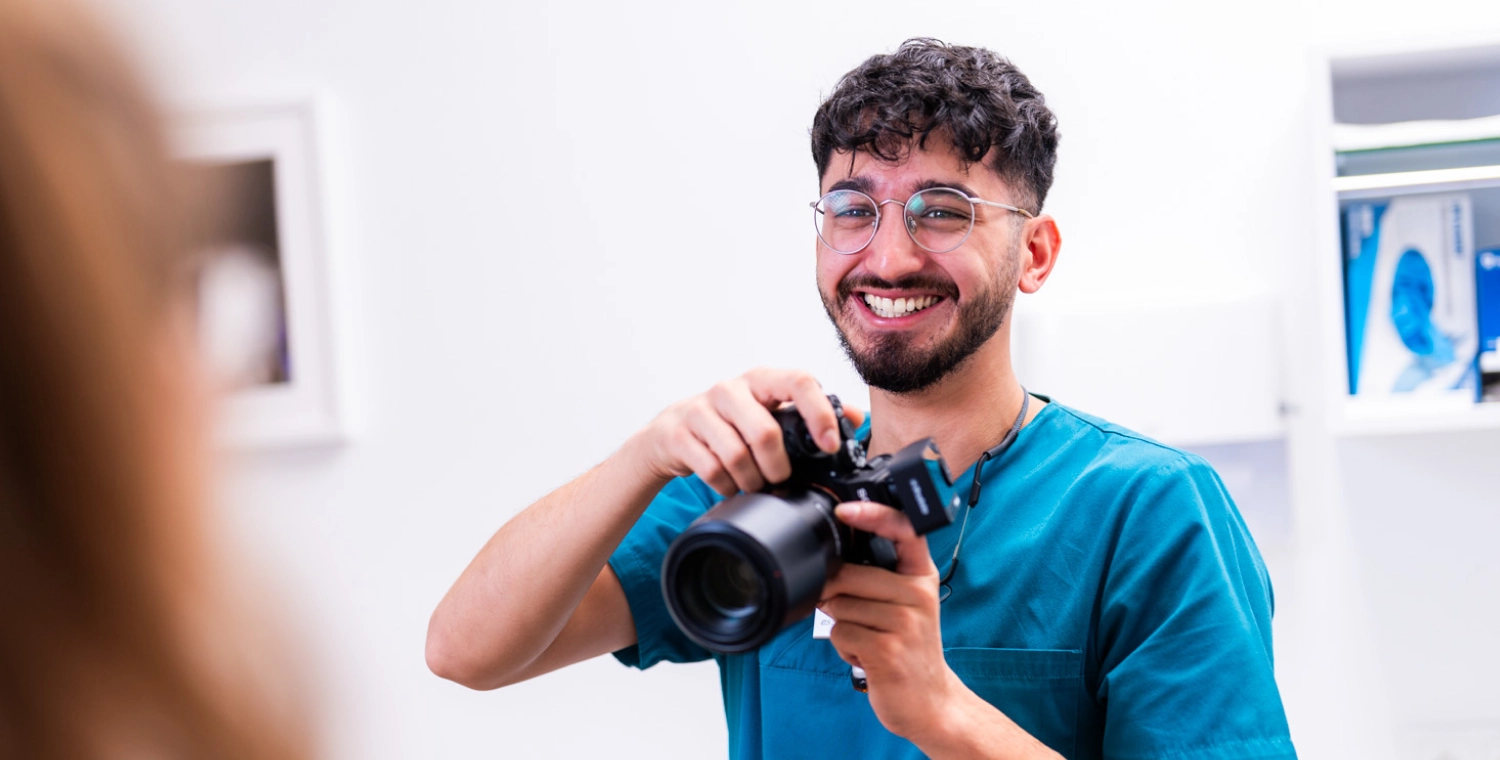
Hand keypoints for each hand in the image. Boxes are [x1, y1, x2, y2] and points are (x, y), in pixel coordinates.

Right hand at [630, 368, 852, 496]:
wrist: (671, 434)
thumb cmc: (730, 423)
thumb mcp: (769, 412)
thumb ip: (811, 414)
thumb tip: (856, 417)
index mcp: (761, 380)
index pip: (799, 381)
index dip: (819, 414)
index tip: (830, 446)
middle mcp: (730, 389)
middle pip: (766, 432)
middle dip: (779, 467)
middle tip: (781, 479)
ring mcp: (701, 409)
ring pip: (738, 455)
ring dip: (752, 480)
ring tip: (754, 485)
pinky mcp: (679, 434)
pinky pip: (712, 470)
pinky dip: (727, 486)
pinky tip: (730, 485)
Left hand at [819, 501, 963, 741]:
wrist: (931, 701)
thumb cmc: (909, 648)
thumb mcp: (906, 605)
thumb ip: (877, 578)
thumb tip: (827, 562)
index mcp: (921, 575)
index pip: (903, 530)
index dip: (872, 514)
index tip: (844, 511)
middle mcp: (918, 594)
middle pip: (849, 575)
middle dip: (836, 597)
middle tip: (860, 618)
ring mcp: (905, 622)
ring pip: (839, 606)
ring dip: (842, 626)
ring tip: (869, 640)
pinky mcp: (887, 650)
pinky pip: (839, 633)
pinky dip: (843, 648)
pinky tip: (866, 657)